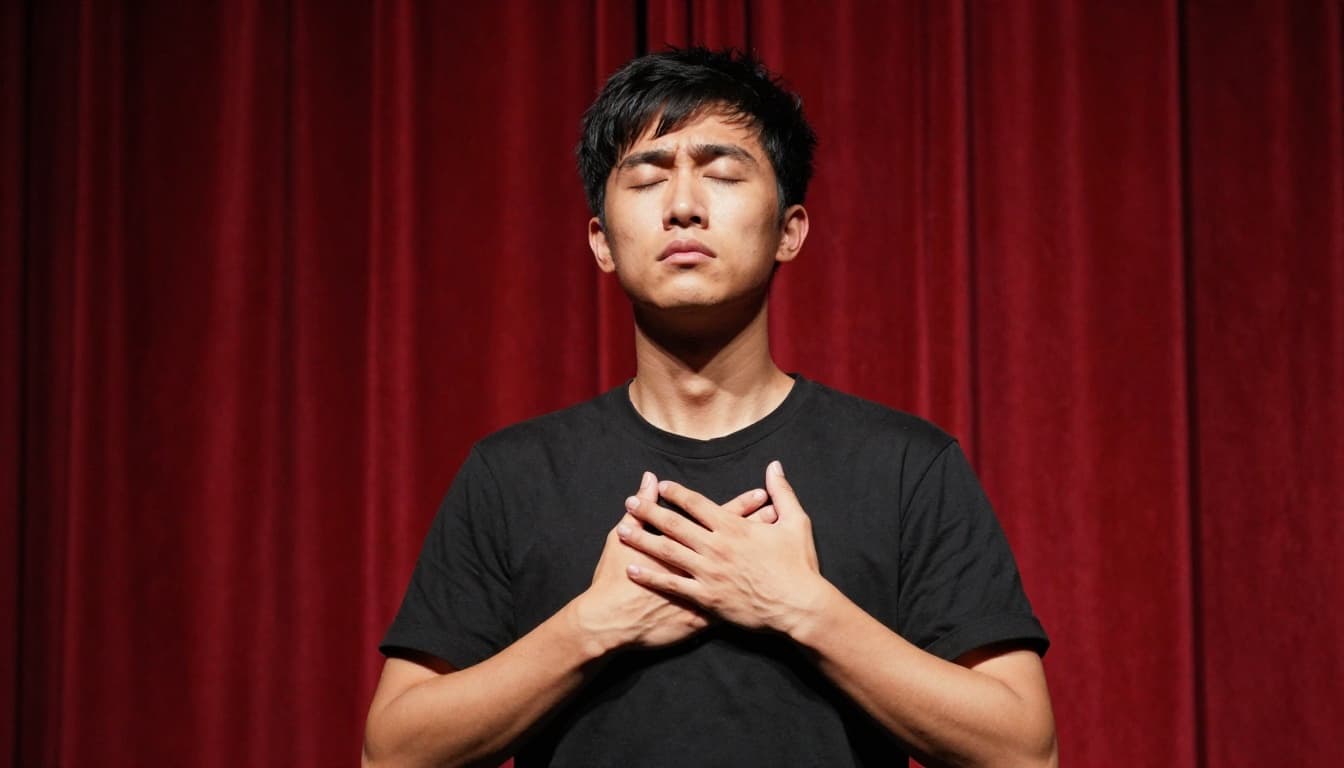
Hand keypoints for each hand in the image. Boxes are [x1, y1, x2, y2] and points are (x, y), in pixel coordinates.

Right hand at [571, 471, 768, 654]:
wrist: (614, 621)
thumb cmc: (615, 578)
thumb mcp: (622, 537)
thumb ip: (642, 508)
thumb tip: (650, 479)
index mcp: (684, 543)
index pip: (719, 517)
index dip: (741, 505)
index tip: (762, 494)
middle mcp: (700, 564)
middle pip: (737, 540)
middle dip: (760, 526)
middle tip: (780, 513)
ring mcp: (703, 591)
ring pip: (742, 570)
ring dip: (761, 558)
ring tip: (783, 547)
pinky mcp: (702, 616)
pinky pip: (733, 604)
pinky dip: (749, 595)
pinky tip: (767, 591)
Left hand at [617, 461, 827, 635]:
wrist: (800, 607)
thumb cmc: (799, 566)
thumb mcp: (796, 523)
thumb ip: (783, 492)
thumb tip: (774, 466)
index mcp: (735, 528)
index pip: (698, 505)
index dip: (676, 494)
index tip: (659, 486)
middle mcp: (717, 547)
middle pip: (675, 524)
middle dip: (649, 511)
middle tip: (630, 502)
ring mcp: (710, 573)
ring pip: (668, 552)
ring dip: (642, 539)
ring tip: (621, 530)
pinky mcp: (707, 598)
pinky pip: (672, 585)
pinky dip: (650, 576)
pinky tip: (632, 569)